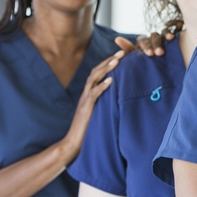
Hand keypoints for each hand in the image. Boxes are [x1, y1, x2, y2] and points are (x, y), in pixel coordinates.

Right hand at [61, 49, 125, 164]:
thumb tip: (121, 95)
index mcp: (90, 92)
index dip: (109, 62)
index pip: (99, 72)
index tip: (122, 54)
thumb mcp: (99, 111)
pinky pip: (94, 95)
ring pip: (94, 79)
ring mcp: (85, 100)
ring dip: (106, 68)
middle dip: (109, 60)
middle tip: (122, 52)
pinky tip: (111, 81)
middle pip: (97, 71)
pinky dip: (102, 86)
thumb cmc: (89, 129)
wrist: (74, 144)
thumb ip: (106, 101)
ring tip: (117, 61)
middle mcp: (86, 93)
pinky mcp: (86, 109)